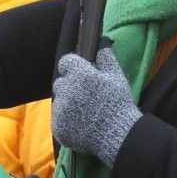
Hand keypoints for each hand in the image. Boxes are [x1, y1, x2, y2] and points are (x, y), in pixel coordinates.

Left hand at [52, 47, 141, 166]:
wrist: (117, 135)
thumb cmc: (118, 104)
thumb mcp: (116, 77)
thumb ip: (106, 57)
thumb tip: (102, 42)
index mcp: (79, 74)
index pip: (65, 62)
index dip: (73, 68)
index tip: (81, 75)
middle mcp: (66, 90)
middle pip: (61, 83)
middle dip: (71, 87)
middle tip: (87, 97)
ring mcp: (60, 109)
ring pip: (59, 101)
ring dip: (68, 104)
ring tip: (86, 113)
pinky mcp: (57, 126)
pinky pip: (58, 119)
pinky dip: (67, 121)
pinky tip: (82, 124)